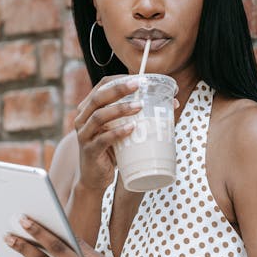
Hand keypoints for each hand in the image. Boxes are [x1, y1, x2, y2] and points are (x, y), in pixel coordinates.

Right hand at [71, 76, 142, 191]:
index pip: (102, 86)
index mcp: (89, 108)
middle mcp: (83, 118)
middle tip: (139, 85)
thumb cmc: (111, 149)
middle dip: (119, 89)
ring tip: (139, 106)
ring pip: (99, 116)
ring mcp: (85, 135)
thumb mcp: (122, 128)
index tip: (139, 78)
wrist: (95, 178)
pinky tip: (131, 128)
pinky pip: (103, 140)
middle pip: (98, 97)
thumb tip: (173, 103)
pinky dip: (118, 133)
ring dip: (120, 109)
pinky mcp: (90, 151)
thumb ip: (139, 115)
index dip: (120, 80)